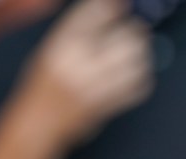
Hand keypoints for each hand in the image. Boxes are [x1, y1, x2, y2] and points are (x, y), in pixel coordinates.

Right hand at [13, 0, 153, 148]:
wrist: (42, 121)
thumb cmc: (48, 81)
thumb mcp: (56, 46)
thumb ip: (84, 26)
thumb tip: (116, 7)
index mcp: (63, 45)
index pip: (97, 14)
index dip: (115, 7)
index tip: (122, 7)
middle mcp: (80, 64)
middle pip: (126, 38)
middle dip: (136, 32)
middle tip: (135, 31)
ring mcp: (97, 86)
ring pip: (137, 62)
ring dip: (143, 54)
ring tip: (136, 52)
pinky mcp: (112, 105)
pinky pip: (140, 86)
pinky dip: (143, 77)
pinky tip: (135, 73)